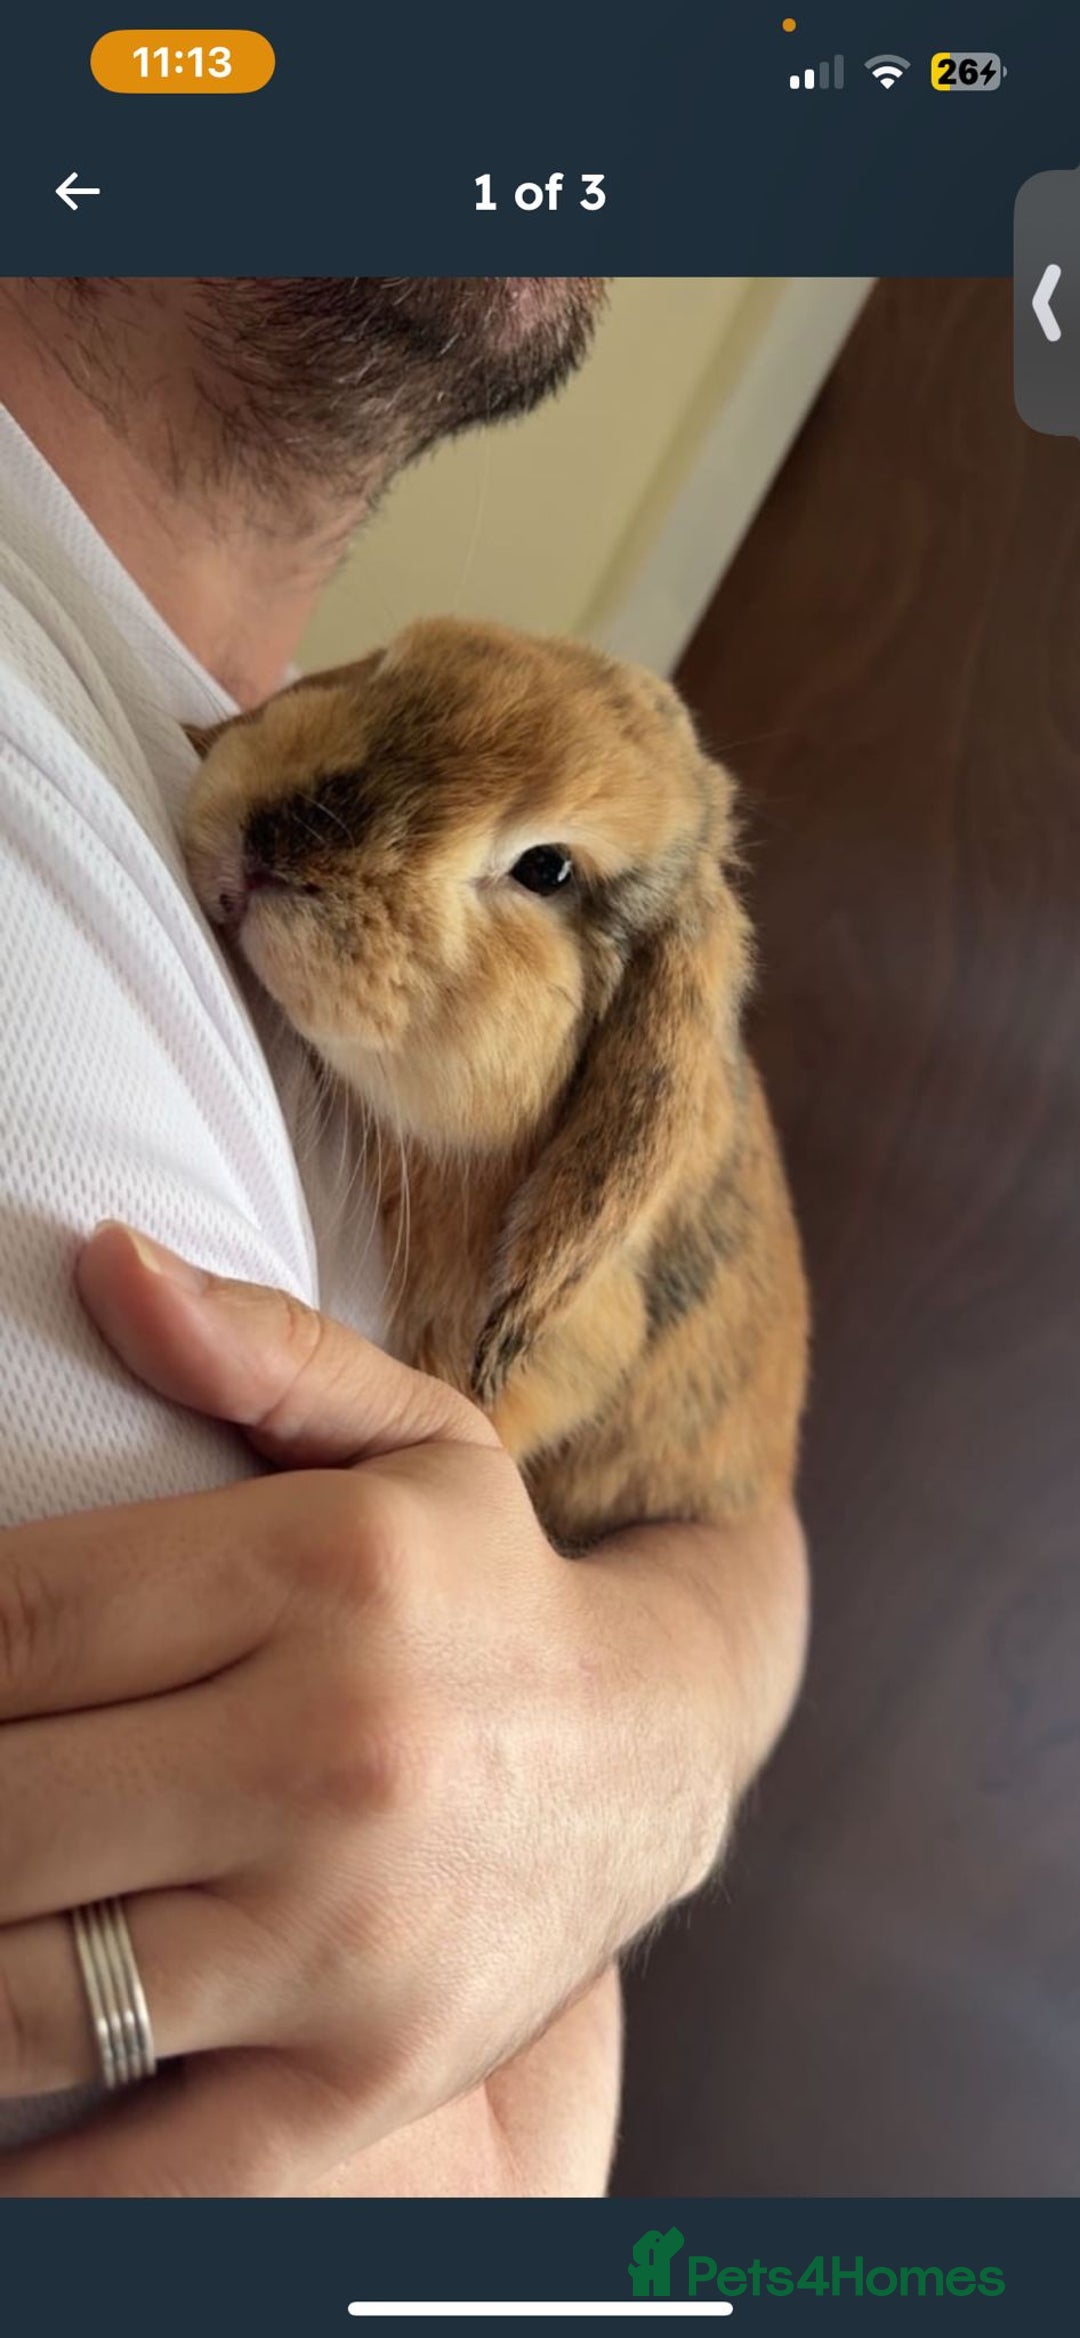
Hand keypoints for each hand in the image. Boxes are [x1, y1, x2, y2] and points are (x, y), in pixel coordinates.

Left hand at [0, 1224, 749, 2194]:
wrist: (656, 1756)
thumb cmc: (484, 1580)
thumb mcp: (409, 1433)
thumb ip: (252, 1347)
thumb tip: (96, 1255)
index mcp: (329, 1575)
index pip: (13, 1622)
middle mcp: (336, 1756)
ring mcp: (348, 1940)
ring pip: (27, 1993)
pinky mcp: (361, 2081)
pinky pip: (132, 2170)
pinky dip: (20, 2174)